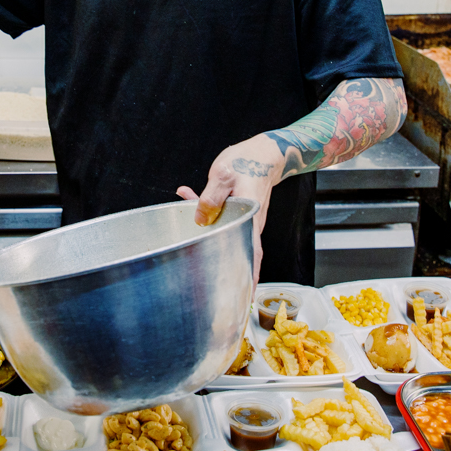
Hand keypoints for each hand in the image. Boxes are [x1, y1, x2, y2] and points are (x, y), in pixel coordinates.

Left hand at [176, 134, 280, 283]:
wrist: (263, 152)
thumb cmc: (247, 160)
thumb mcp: (224, 174)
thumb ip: (210, 197)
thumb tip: (199, 219)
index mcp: (250, 216)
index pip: (251, 253)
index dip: (249, 277)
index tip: (245, 298)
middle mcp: (250, 223)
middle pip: (238, 252)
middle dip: (227, 272)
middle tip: (216, 294)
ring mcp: (245, 220)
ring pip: (225, 235)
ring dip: (208, 238)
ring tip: (188, 238)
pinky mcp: (237, 214)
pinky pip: (220, 221)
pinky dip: (205, 217)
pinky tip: (188, 200)